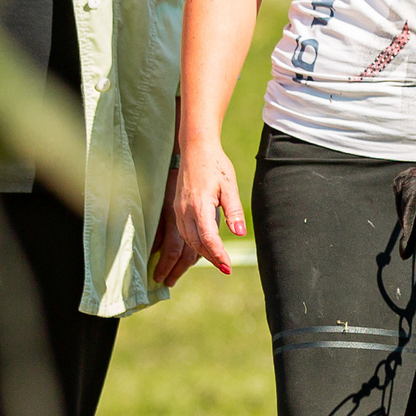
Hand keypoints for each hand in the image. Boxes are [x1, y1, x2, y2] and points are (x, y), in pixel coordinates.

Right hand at [153, 139, 245, 284]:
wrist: (196, 148)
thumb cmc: (216, 165)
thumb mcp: (229, 186)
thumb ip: (234, 211)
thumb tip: (239, 233)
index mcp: (199, 205)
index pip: (208, 238)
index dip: (218, 255)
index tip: (228, 267)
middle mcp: (185, 210)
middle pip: (196, 243)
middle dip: (211, 257)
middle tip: (226, 268)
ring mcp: (178, 209)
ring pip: (188, 240)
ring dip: (201, 252)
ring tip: (217, 260)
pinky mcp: (176, 207)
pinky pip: (184, 232)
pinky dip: (194, 242)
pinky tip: (204, 245)